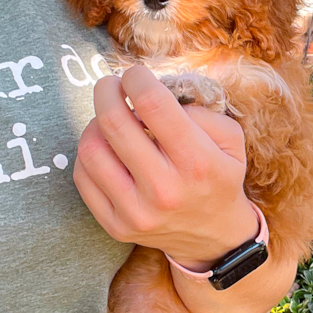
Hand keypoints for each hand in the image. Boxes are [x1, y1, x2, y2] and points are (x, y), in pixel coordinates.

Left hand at [73, 65, 259, 271]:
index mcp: (196, 162)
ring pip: (90, 150)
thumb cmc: (218, 176)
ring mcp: (136, 212)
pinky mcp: (115, 226)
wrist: (213, 237)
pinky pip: (83, 177)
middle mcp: (164, 190)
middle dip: (106, 92)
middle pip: (114, 123)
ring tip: (108, 119)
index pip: (152, 104)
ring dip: (95, 123)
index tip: (135, 75)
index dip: (136, 78)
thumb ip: (199, 111)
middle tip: (110, 85)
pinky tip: (106, 148)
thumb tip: (156, 96)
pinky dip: (90, 152)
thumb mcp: (230, 139)